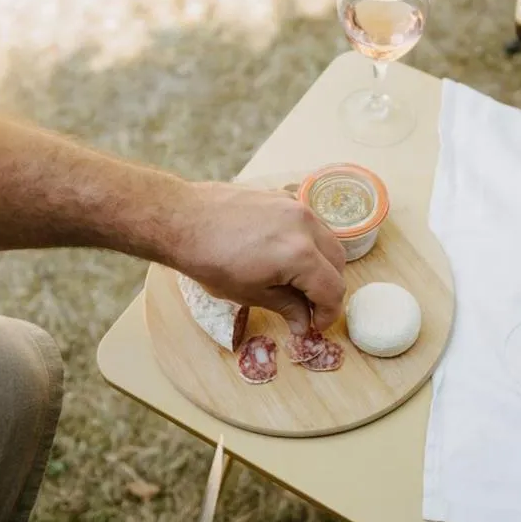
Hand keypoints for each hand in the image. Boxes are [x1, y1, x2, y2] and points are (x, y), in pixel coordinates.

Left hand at [173, 181, 345, 332]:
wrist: (182, 219)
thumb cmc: (211, 260)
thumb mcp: (251, 293)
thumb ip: (287, 307)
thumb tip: (304, 324)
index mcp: (301, 255)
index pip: (333, 289)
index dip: (328, 314)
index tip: (315, 325)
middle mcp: (306, 226)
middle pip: (338, 263)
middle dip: (327, 288)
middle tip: (308, 307)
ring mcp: (295, 206)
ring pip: (327, 239)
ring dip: (321, 264)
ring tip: (297, 281)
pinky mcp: (282, 196)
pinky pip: (308, 222)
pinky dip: (307, 241)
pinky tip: (284, 254)